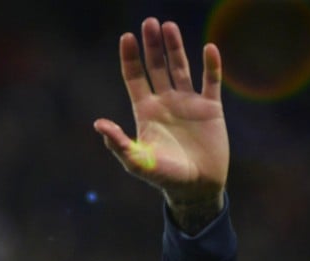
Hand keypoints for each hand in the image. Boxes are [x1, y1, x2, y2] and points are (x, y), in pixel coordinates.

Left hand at [94, 18, 228, 229]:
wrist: (195, 188)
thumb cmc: (163, 177)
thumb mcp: (137, 161)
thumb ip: (118, 143)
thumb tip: (98, 123)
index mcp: (146, 112)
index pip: (135, 78)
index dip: (130, 58)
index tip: (127, 37)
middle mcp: (165, 102)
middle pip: (157, 67)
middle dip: (152, 46)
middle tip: (149, 22)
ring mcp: (188, 103)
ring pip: (181, 68)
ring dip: (176, 48)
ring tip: (169, 26)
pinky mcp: (211, 109)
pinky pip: (211, 82)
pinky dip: (211, 65)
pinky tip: (208, 48)